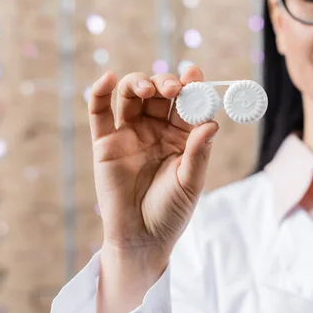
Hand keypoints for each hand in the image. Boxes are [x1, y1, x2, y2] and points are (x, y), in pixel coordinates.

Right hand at [88, 66, 218, 266]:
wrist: (140, 238)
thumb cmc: (171, 211)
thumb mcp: (190, 183)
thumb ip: (199, 153)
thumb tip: (212, 124)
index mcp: (182, 136)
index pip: (187, 104)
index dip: (192, 87)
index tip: (195, 74)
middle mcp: (156, 130)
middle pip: (160, 94)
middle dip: (167, 84)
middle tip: (174, 89)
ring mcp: (130, 133)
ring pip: (132, 96)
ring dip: (139, 83)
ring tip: (147, 89)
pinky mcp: (105, 142)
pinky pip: (100, 113)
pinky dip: (100, 92)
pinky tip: (107, 79)